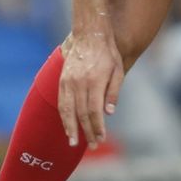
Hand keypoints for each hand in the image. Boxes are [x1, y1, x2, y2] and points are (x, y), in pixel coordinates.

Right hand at [58, 20, 122, 148]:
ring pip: (67, 110)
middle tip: (91, 146)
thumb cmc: (107, 53)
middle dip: (86, 132)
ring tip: (72, 142)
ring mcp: (68, 81)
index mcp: (95, 81)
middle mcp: (79, 83)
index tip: (101, 138)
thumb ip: (113, 92)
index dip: (97, 127)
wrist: (89, 34)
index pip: (95, 111)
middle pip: (81, 114)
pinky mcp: (62, 79)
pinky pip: (62, 102)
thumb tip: (109, 113)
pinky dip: (64, 115)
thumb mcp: (118, 70)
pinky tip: (67, 124)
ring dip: (70, 128)